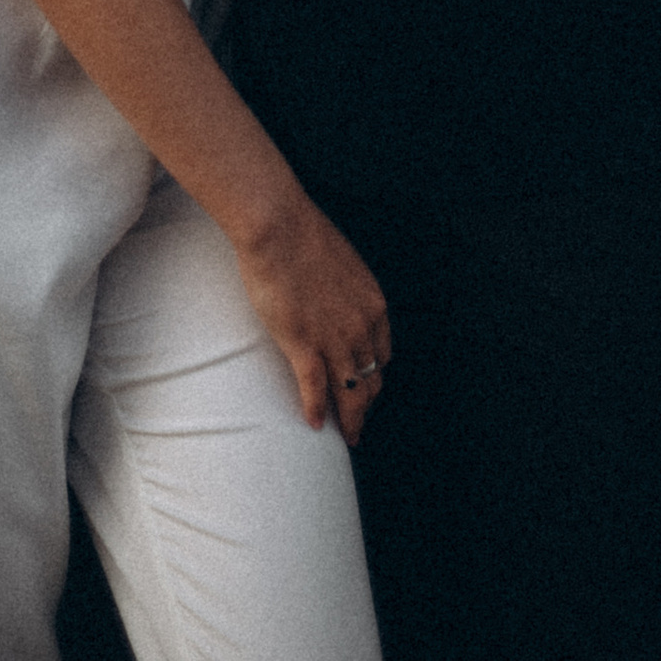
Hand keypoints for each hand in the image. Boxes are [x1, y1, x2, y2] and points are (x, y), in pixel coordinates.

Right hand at [233, 195, 391, 446]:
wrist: (278, 226)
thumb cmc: (304, 238)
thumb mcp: (343, 266)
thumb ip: (348, 294)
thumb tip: (341, 306)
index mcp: (374, 306)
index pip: (381, 355)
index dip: (373, 374)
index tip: (365, 384)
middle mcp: (361, 328)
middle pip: (371, 380)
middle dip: (366, 404)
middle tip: (358, 422)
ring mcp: (334, 340)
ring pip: (350, 392)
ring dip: (348, 418)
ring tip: (346, 434)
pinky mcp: (304, 345)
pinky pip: (315, 390)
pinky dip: (317, 410)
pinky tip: (315, 424)